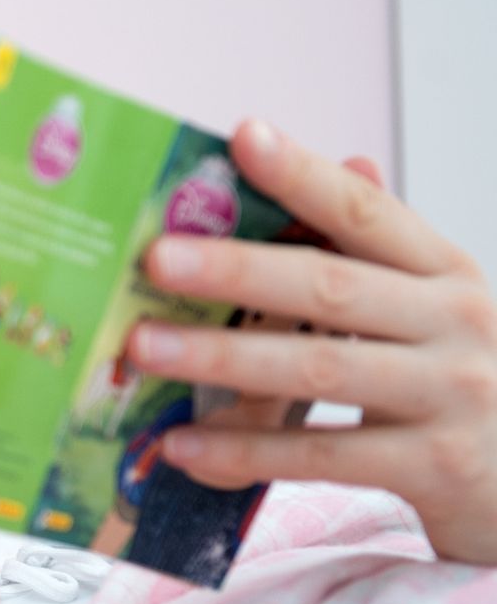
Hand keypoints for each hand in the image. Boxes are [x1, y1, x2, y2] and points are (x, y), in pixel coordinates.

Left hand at [131, 119, 496, 564]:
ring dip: (221, 359)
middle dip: (237, 271)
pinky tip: (182, 446)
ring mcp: (450, 396)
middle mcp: (456, 323)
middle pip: (331, 287)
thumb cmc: (462, 382)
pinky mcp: (435, 467)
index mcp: (445, 273)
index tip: (243, 136)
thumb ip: (381, 254)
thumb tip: (351, 158)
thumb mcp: (435, 310)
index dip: (305, 174)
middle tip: (156, 258)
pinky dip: (246, 451)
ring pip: (318, 369)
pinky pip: (322, 456)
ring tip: (141, 349)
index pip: (367, 213)